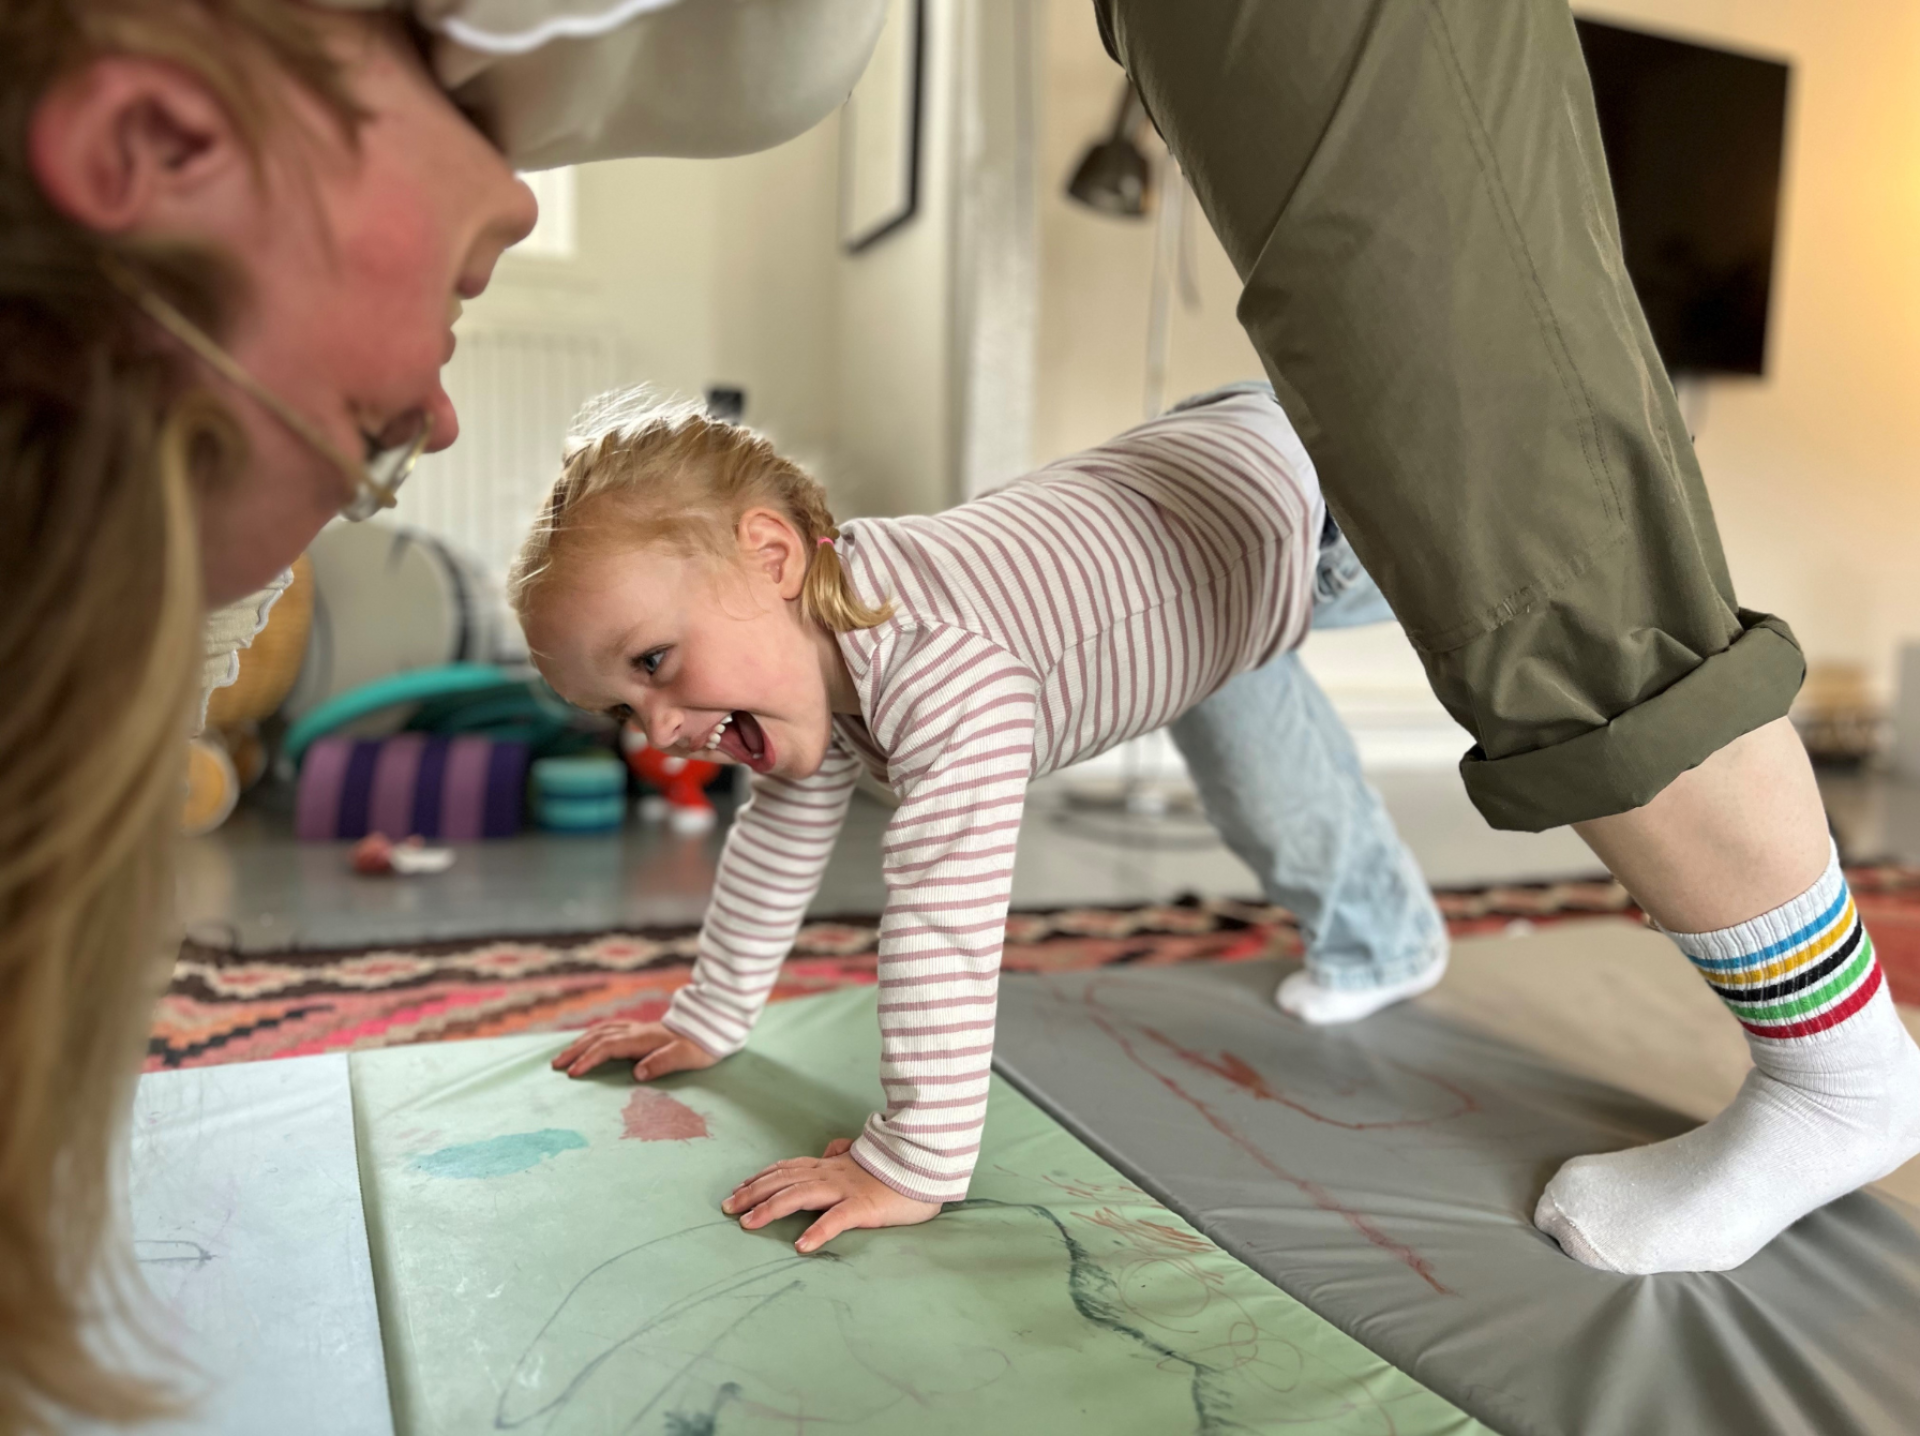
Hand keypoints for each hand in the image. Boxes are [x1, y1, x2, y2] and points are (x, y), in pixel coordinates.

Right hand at [550, 1020, 719, 1080]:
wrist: (712, 1027)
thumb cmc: (700, 1046)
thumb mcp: (685, 1057)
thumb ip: (662, 1063)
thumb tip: (637, 1073)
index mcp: (642, 1039)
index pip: (607, 1047)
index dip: (588, 1059)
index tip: (572, 1073)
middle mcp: (635, 1031)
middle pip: (597, 1037)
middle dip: (574, 1050)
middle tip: (554, 1065)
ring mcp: (637, 1029)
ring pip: (601, 1031)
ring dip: (580, 1042)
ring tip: (563, 1054)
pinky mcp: (640, 1030)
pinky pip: (609, 1029)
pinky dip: (592, 1035)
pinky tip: (588, 1040)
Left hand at [722, 1138, 940, 1251]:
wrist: (927, 1163)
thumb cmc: (895, 1167)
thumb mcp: (865, 1158)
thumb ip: (843, 1153)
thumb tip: (828, 1149)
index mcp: (830, 1166)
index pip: (786, 1169)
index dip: (759, 1179)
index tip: (736, 1190)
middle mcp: (831, 1174)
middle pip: (783, 1181)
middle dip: (752, 1194)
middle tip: (727, 1208)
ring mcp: (846, 1190)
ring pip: (801, 1196)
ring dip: (771, 1209)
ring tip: (749, 1223)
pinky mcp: (865, 1207)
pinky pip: (838, 1219)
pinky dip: (818, 1231)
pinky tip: (801, 1245)